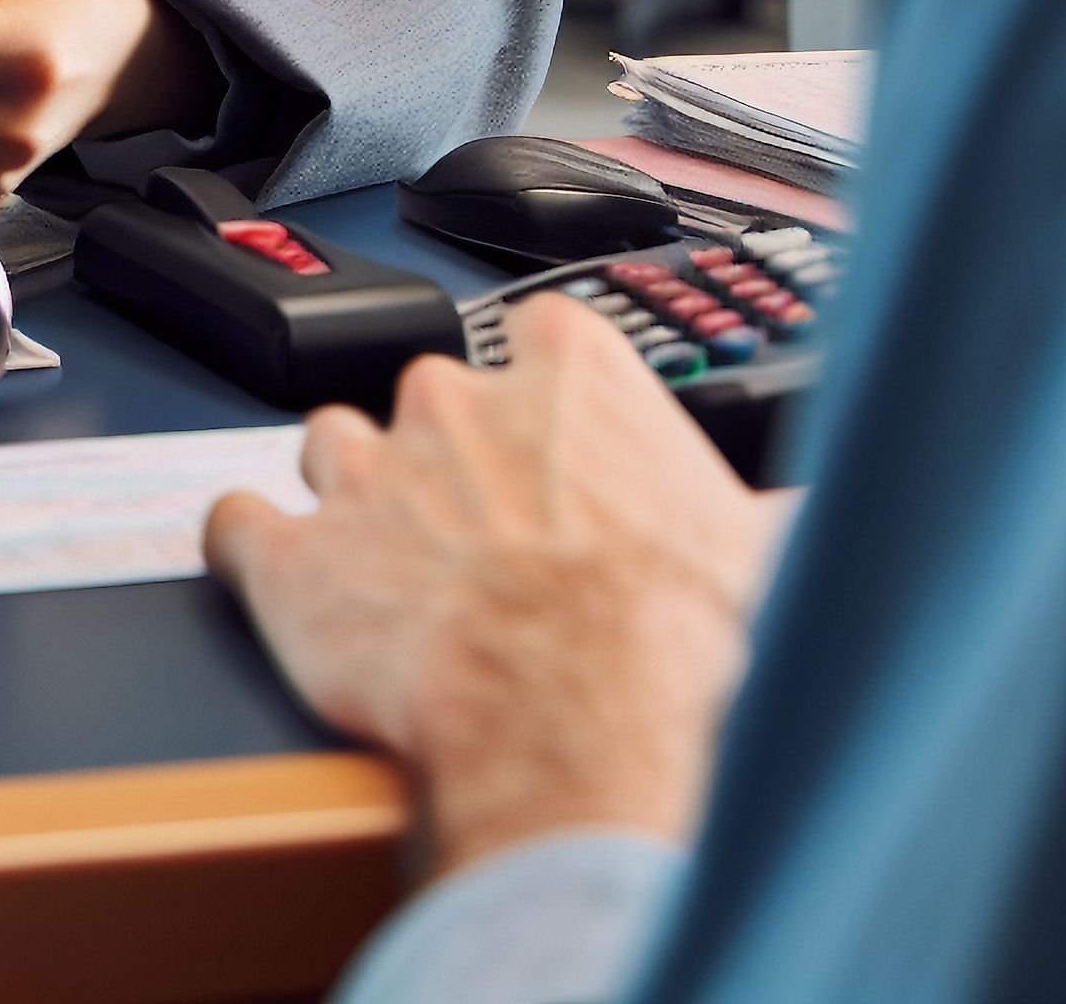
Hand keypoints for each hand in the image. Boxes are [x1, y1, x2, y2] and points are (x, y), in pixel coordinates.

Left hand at [204, 295, 775, 879]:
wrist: (579, 723)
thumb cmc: (669, 643)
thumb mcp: (766, 556)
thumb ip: (776, 515)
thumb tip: (826, 517)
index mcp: (565, 373)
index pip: (541, 342)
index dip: (547, 402)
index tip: (558, 443)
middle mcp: (452, 400)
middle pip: (430, 398)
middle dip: (447, 461)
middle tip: (487, 541)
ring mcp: (363, 471)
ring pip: (331, 448)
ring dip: (354, 501)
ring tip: (389, 569)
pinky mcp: (291, 556)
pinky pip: (239, 525)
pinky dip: (253, 548)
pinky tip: (271, 570)